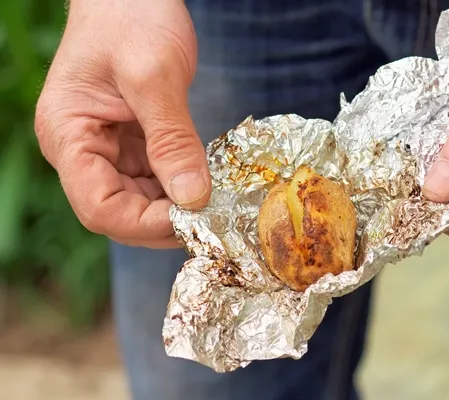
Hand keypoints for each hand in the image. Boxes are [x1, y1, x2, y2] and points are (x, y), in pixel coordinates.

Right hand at [35, 0, 209, 247]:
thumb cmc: (131, 16)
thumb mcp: (154, 76)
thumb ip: (171, 140)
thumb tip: (192, 199)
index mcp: (68, 135)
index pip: (99, 207)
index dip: (145, 224)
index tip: (193, 219)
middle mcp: (82, 150)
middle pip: (119, 213)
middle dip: (165, 222)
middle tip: (214, 221)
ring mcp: (107, 148)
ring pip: (140, 202)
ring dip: (176, 209)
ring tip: (217, 206)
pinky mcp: (132, 143)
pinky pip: (154, 180)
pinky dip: (181, 187)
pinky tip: (209, 185)